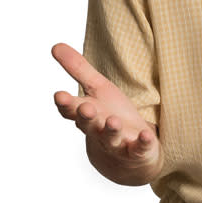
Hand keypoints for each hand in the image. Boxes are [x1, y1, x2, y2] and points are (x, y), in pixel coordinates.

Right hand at [51, 42, 162, 185]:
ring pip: (111, 138)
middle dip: (86, 117)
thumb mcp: (97, 89)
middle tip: (85, 108)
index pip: (71, 110)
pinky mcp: (137, 151)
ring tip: (112, 121)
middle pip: (89, 125)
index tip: (59, 95)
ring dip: (111, 130)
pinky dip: (143, 143)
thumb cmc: (109, 115)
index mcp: (86, 114)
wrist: (126, 156)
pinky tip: (146, 135)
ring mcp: (117, 143)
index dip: (65, 104)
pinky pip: (139, 148)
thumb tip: (55, 45)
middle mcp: (98, 130)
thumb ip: (78, 69)